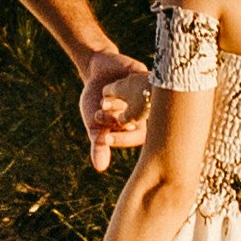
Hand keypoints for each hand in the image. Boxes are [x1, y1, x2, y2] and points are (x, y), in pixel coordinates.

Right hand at [77, 46, 147, 169]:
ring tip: (102, 104)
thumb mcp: (95, 125)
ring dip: (120, 104)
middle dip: (119, 120)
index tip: (106, 138)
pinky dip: (122, 86)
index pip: (139, 135)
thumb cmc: (97, 102)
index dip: (124, 139)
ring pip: (139, 99)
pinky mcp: (141, 72)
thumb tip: (100, 168)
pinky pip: (138, 79)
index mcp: (138, 122)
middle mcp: (145, 106)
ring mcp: (143, 89)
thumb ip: (99, 145)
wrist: (96, 71)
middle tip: (101, 118)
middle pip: (142, 117)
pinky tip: (107, 90)